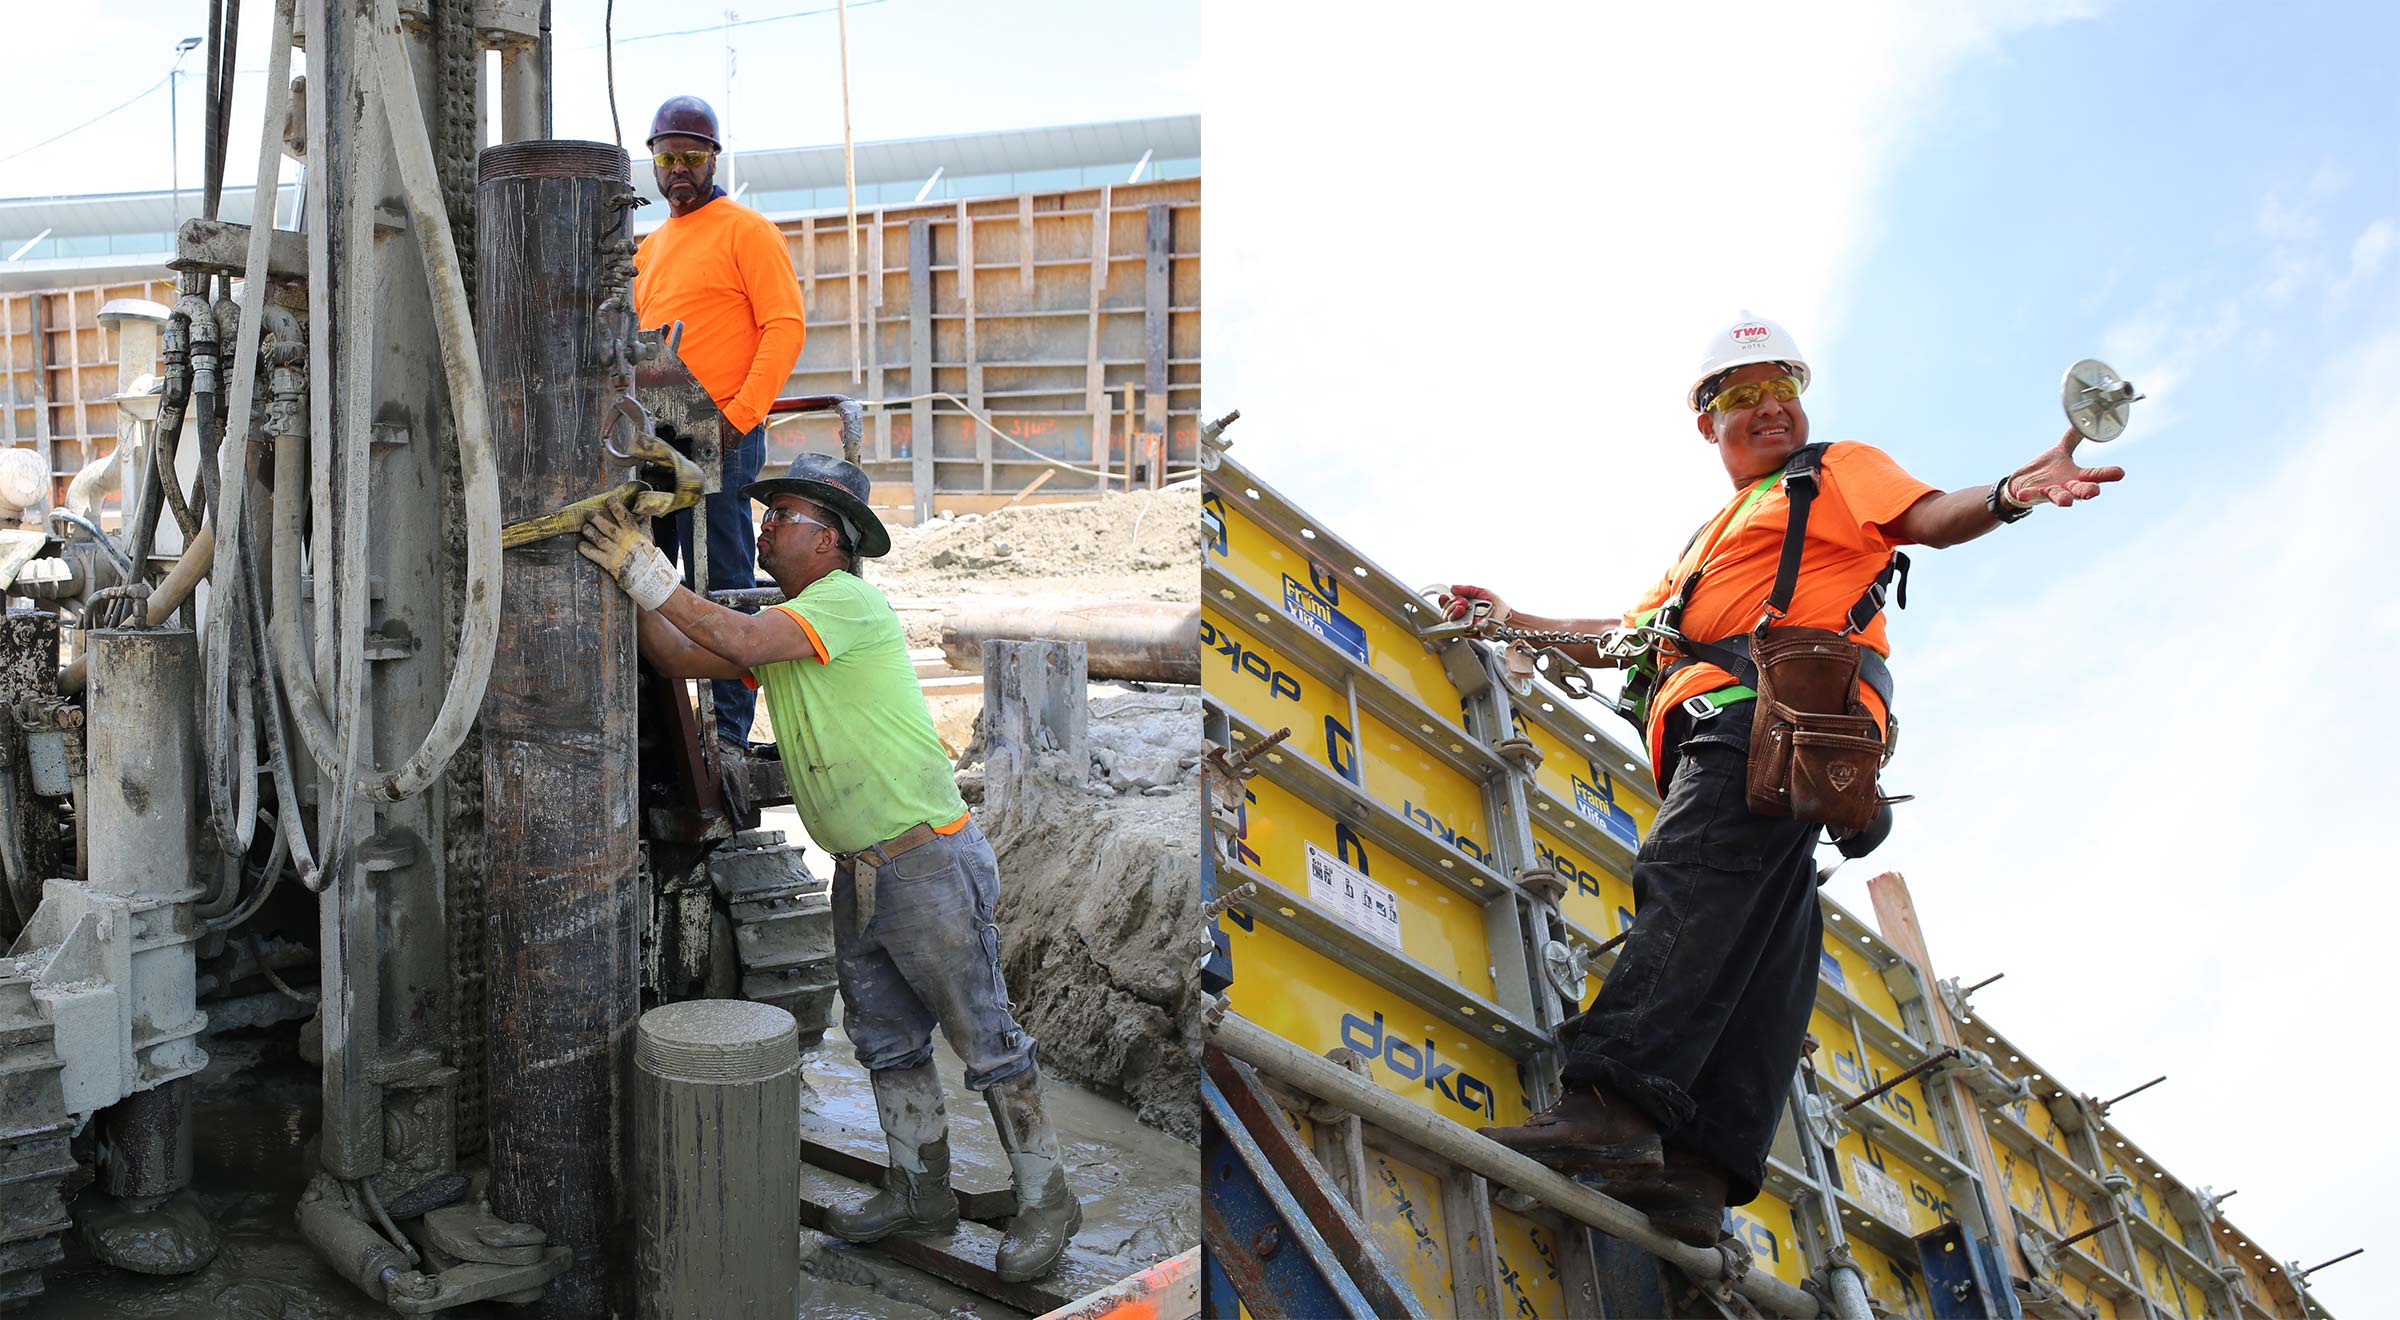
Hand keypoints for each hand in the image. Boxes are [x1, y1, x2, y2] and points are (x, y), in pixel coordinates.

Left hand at [577, 499, 677, 609]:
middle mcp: (622, 540)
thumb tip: (642, 507)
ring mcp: (614, 551)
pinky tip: (580, 545)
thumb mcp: (647, 535)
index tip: (609, 500)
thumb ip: (643, 521)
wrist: (646, 573)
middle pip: (607, 527)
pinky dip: (586, 549)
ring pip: (599, 539)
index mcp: (633, 532)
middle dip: (596, 519)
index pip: (624, 516)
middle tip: (590, 515)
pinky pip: (594, 554)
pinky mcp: (608, 562)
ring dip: (589, 532)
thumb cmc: (646, 552)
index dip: (616, 507)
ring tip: (584, 527)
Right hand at [1437, 584, 1511, 632]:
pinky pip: (1458, 629)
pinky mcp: (1468, 633)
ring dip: (1454, 613)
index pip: (1447, 604)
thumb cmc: (1497, 606)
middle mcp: (1462, 616)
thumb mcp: (1481, 592)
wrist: (1506, 618)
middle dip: (1450, 606)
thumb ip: (1467, 589)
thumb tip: (1452, 588)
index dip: (1444, 601)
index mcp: (1464, 606)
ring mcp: (1464, 625)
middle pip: (1445, 613)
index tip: (1444, 596)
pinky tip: (1467, 618)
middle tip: (1462, 603)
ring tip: (1464, 608)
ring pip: (1449, 621)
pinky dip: (1460, 622)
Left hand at [2004, 427, 2127, 508]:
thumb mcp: (2061, 452)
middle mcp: (2066, 486)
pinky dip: (2027, 496)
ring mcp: (2049, 491)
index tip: (2121, 473)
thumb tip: (2083, 422)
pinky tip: (2023, 495)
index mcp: (2076, 476)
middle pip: (2080, 489)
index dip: (2107, 474)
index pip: (2095, 474)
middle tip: (2094, 491)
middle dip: (2087, 491)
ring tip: (2067, 502)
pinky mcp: (2032, 493)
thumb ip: (2072, 439)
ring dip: (2063, 498)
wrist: (2022, 484)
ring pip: (2058, 496)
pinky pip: (2030, 495)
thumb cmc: (2046, 470)